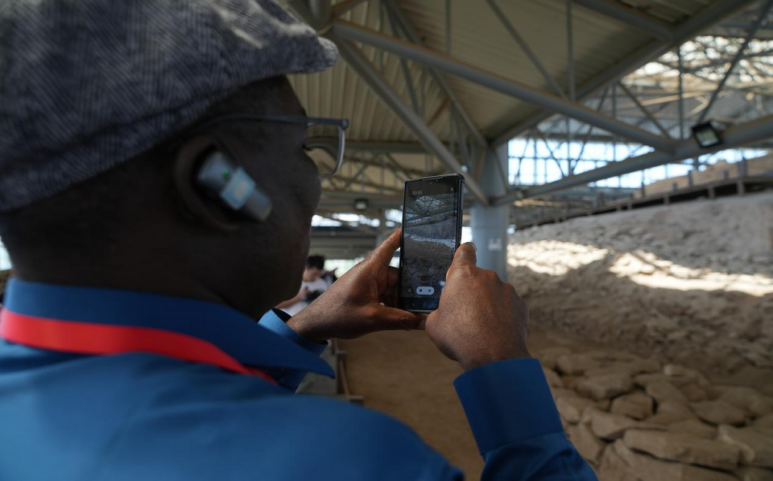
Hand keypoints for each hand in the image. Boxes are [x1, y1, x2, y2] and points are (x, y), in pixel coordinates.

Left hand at [287, 231, 423, 341]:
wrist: (315, 324)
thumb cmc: (336, 315)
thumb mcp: (373, 319)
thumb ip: (400, 320)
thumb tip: (422, 321)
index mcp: (369, 270)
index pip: (389, 246)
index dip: (403, 237)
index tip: (417, 230)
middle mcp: (370, 273)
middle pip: (398, 274)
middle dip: (410, 286)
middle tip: (427, 297)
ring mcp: (368, 284)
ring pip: (393, 288)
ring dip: (401, 299)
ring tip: (414, 311)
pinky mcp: (366, 294)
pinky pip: (386, 295)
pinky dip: (393, 304)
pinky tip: (401, 316)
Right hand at [425, 243, 529, 370]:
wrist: (494, 357)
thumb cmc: (460, 338)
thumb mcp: (434, 325)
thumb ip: (436, 312)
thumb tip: (436, 315)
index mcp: (463, 275)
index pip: (464, 250)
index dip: (462, 254)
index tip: (462, 259)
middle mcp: (487, 277)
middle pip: (477, 277)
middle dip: (471, 290)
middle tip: (464, 311)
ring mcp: (507, 290)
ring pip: (494, 292)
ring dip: (487, 303)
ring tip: (480, 326)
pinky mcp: (521, 305)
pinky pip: (508, 305)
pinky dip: (502, 314)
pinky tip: (495, 331)